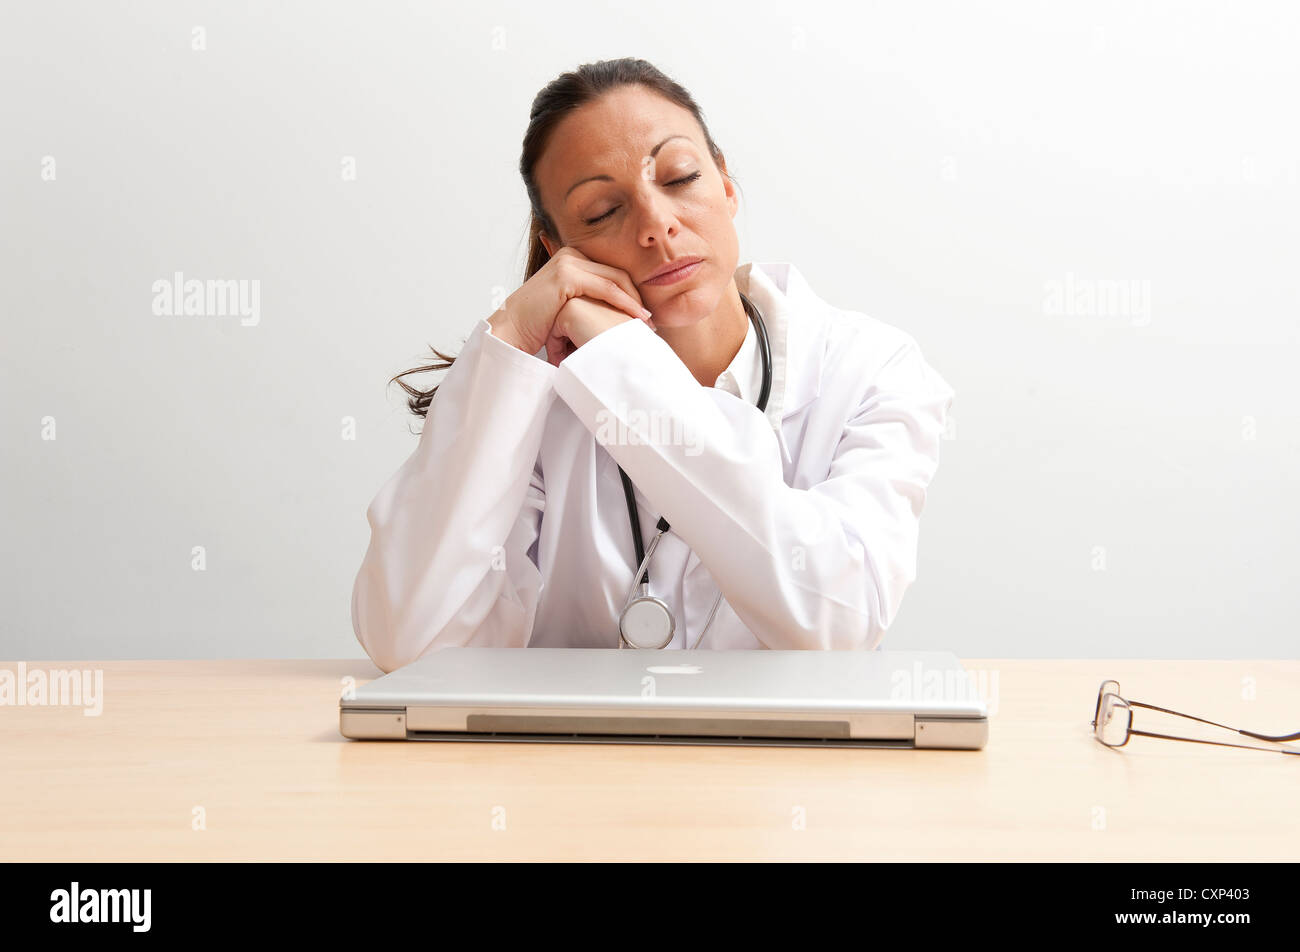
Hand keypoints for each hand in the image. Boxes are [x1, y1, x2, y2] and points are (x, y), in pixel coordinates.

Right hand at [487, 246, 654, 363]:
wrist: (510, 331)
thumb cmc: (537, 326)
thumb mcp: (568, 309)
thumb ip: (587, 303)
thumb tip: (611, 316)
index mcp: (572, 259)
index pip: (612, 273)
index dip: (632, 293)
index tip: (645, 317)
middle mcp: (570, 255)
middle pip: (617, 273)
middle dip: (638, 297)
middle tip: (651, 321)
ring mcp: (568, 262)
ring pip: (615, 279)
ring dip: (635, 302)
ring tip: (647, 323)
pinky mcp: (567, 275)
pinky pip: (606, 288)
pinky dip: (625, 303)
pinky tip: (636, 317)